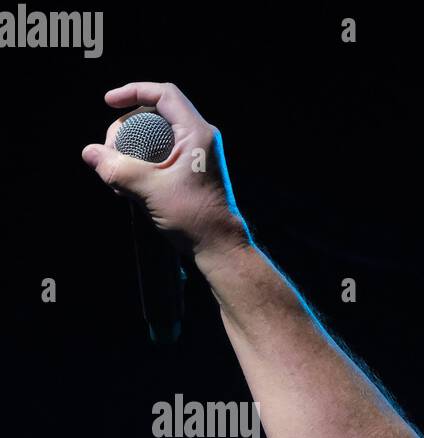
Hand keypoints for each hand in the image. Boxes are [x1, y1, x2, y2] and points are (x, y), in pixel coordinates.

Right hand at [81, 81, 250, 259]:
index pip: (163, 94)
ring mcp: (199, 154)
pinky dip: (143, 161)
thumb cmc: (194, 219)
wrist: (220, 247)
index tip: (109, 102)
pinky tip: (128, 183)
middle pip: (155, 114)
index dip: (133, 91)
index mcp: (197, 134)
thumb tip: (89, 152)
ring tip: (118, 173)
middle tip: (110, 150)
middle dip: (127, 127)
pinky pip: (162, 153)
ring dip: (132, 147)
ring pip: (157, 135)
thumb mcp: (149, 190)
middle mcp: (201, 139)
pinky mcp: (193, 170)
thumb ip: (117, 168)